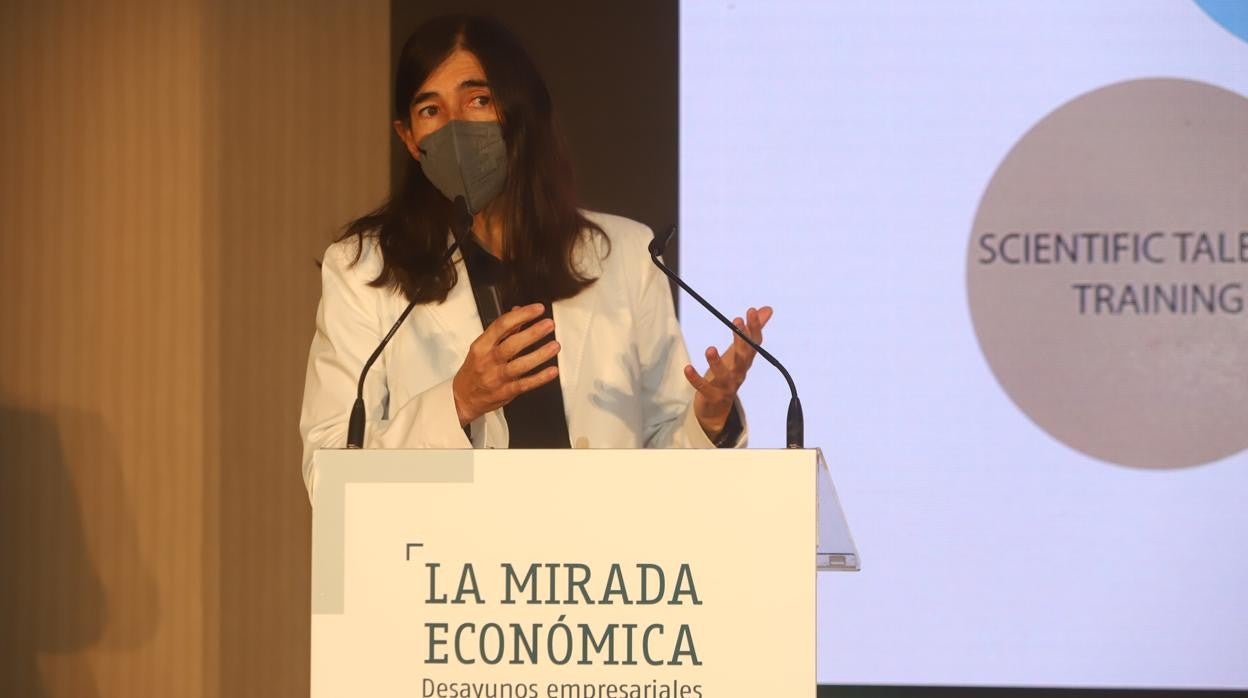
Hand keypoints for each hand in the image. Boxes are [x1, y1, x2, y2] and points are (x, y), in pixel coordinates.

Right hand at [453, 303, 559, 425]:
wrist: (462, 398)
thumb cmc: (474, 369)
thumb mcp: (482, 347)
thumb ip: (503, 330)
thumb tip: (519, 311)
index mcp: (481, 346)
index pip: (501, 325)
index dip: (521, 315)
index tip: (537, 309)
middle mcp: (488, 361)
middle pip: (511, 345)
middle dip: (532, 333)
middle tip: (549, 325)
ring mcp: (496, 378)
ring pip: (520, 365)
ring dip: (540, 355)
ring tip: (555, 345)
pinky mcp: (505, 392)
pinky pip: (524, 384)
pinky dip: (540, 378)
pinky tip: (553, 370)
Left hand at [686, 305, 772, 437]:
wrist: (717, 409)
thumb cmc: (728, 374)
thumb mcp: (738, 352)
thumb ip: (750, 331)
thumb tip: (767, 309)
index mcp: (745, 361)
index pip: (754, 344)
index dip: (754, 328)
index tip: (750, 311)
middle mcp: (739, 373)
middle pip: (743, 357)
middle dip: (741, 339)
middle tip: (736, 320)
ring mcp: (726, 387)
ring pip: (724, 375)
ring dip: (717, 363)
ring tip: (709, 349)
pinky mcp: (712, 396)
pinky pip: (704, 388)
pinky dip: (695, 379)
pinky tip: (687, 368)